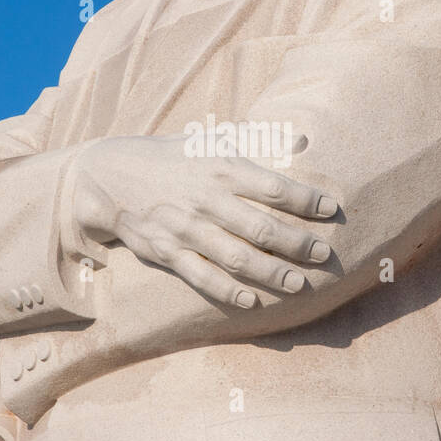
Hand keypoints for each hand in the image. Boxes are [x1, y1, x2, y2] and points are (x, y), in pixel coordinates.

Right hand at [73, 134, 336, 308]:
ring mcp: (186, 229)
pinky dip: (227, 291)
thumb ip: (257, 140)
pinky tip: (252, 300)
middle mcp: (206, 199)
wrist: (109, 177)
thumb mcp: (210, 140)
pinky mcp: (167, 252)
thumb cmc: (171, 157)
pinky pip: (202, 277)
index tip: (331, 208)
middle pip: (262, 228)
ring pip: (237, 257)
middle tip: (324, 254)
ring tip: (299, 283)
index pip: (274, 187)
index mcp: (221, 167)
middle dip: (297, 244)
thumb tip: (301, 140)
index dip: (306, 199)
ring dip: (271, 273)